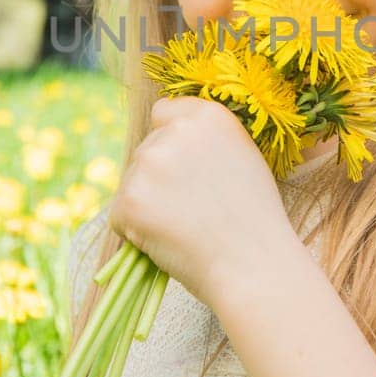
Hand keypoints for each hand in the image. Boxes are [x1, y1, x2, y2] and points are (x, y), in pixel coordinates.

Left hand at [108, 96, 300, 307]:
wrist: (252, 265)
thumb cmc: (254, 218)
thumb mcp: (243, 158)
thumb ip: (205, 140)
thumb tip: (171, 138)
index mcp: (207, 116)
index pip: (164, 111)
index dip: (171, 139)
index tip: (184, 166)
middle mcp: (175, 131)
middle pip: (146, 149)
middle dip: (159, 176)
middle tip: (193, 208)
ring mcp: (148, 164)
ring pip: (132, 182)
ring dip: (147, 203)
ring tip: (185, 227)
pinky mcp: (128, 200)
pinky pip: (121, 215)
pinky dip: (135, 231)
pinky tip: (168, 241)